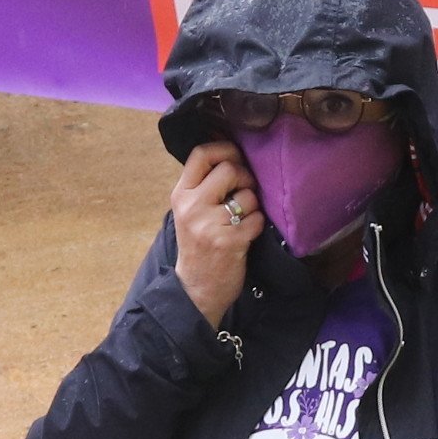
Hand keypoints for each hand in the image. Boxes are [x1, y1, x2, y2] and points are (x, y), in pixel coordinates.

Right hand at [172, 138, 259, 323]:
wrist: (196, 290)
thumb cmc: (198, 246)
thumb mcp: (189, 212)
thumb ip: (203, 185)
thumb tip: (229, 153)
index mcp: (180, 195)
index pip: (201, 154)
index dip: (224, 148)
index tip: (236, 157)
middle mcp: (192, 206)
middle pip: (229, 169)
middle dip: (245, 178)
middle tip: (244, 192)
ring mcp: (210, 224)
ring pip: (247, 195)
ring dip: (252, 205)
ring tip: (241, 219)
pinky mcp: (229, 241)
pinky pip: (256, 218)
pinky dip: (257, 225)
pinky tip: (246, 235)